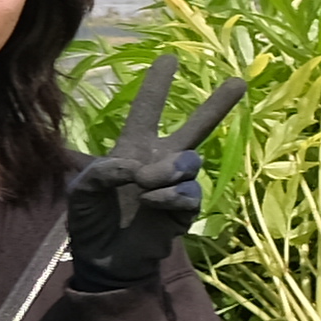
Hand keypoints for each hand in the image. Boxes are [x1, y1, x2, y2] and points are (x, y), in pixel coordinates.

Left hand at [62, 66, 245, 294]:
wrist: (106, 262)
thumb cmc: (90, 221)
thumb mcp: (81, 191)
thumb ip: (101, 172)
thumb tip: (137, 168)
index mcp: (133, 149)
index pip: (148, 110)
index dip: (157, 85)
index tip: (169, 57)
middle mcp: (160, 161)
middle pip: (196, 127)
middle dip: (218, 105)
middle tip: (239, 82)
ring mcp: (175, 186)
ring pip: (190, 161)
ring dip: (168, 169)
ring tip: (146, 182)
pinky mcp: (185, 211)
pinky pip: (188, 192)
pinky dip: (169, 195)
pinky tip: (152, 203)